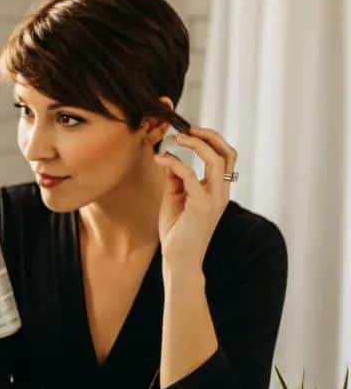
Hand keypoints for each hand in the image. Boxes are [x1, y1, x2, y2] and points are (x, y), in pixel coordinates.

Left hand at [154, 126, 237, 273]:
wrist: (179, 260)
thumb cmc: (177, 231)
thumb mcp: (175, 198)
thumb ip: (176, 179)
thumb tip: (170, 157)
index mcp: (218, 189)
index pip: (224, 156)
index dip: (209, 140)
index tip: (187, 131)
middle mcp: (221, 192)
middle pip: (227, 153)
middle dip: (209, 135)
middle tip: (186, 128)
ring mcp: (215, 199)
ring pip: (216, 160)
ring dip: (196, 144)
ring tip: (176, 138)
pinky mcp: (202, 206)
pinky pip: (191, 176)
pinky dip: (176, 163)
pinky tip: (161, 159)